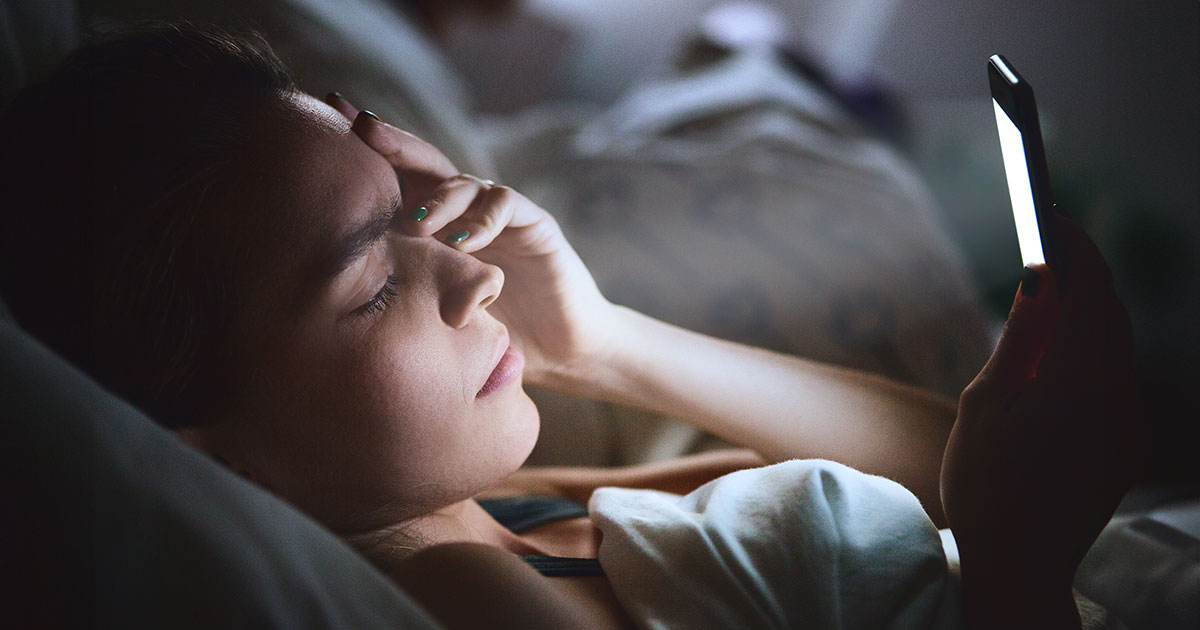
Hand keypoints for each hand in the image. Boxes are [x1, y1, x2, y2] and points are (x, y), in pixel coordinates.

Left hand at [325, 94, 618, 384]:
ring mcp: (502, 214)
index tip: (328, 118)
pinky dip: (482, 220)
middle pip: (426, 163)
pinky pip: (506, 206)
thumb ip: (399, 290)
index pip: (398, 178)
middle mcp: (466, 210)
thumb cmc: (493, 333)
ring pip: (464, 182)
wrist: (562, 350)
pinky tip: (462, 242)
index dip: (367, 151)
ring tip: (417, 224)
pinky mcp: (536, 225)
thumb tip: (328, 289)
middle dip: (393, 143)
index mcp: (438, 224)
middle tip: (361, 128)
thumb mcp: (434, 309)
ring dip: (438, 199)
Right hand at [940, 216, 1139, 622]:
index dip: (1073, 246)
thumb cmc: (986, 485)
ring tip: (1050, 290)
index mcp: (1075, 382)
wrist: (1021, 564)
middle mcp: (1116, 397)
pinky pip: (1117, 375)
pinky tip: (1060, 347)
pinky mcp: (1128, 442)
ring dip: (1089, 309)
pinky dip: (1092, 346)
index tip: (1051, 214)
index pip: (1088, 291)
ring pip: (1118, 344)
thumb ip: (1018, 339)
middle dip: (1084, 272)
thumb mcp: (985, 403)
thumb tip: (1039, 281)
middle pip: (1111, 313)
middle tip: (1048, 243)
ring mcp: (1129, 422)